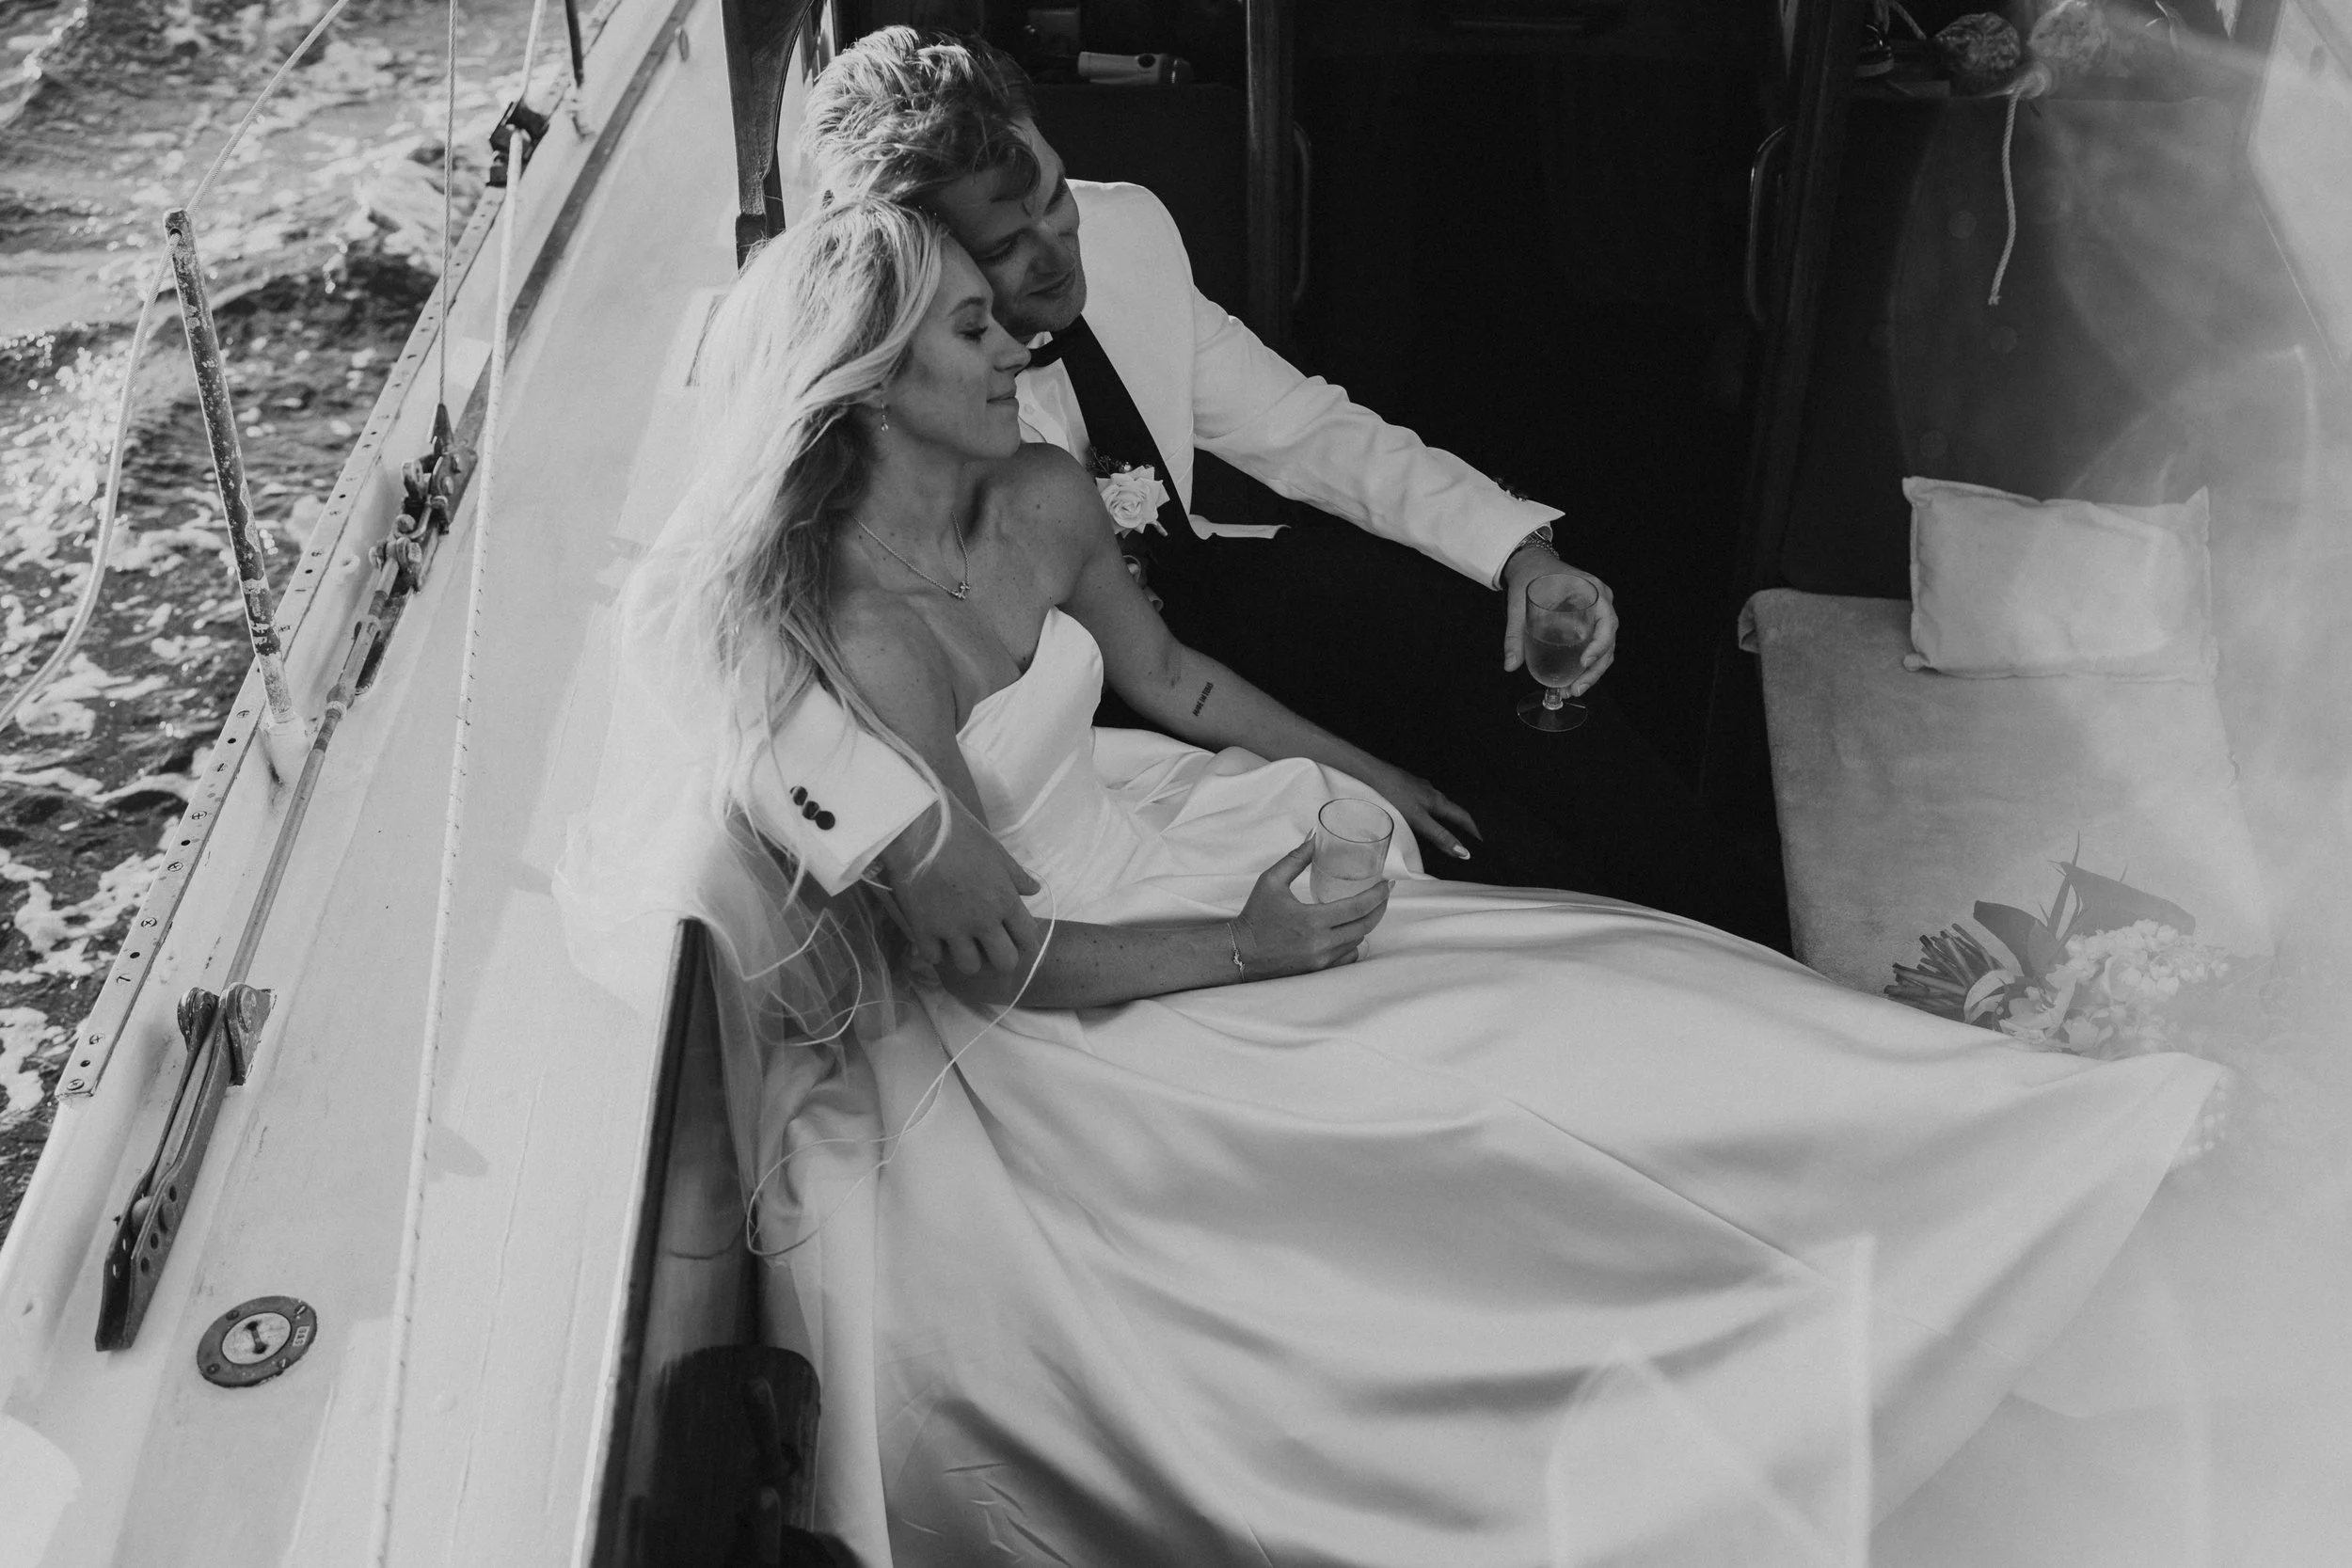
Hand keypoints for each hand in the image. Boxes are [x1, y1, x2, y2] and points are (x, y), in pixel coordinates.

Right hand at [879, 802, 1041, 975]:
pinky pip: (934, 957)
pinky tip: (935, 937)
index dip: (1023, 940)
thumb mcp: (996, 851)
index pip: (1028, 938)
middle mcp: (983, 921)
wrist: (918, 830)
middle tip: (990, 945)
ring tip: (961, 943)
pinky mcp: (924, 930)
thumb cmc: (961, 834)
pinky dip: (935, 950)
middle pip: (1005, 962)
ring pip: (970, 967)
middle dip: (1001, 957)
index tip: (1014, 936)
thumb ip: (1017, 876)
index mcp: (1005, 901)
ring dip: (968, 957)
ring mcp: (953, 929)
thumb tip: (1033, 890)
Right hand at [1231, 837, 1390, 976]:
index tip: (1388, 884)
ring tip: (1367, 908)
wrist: (1239, 954)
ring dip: (1364, 924)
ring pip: (1357, 941)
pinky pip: (1347, 958)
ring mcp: (1321, 960)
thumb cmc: (1255, 916)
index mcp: (1311, 920)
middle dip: (1379, 909)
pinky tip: (1349, 930)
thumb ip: (1295, 859)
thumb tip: (1314, 837)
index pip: (1358, 908)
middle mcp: (1320, 943)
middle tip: (1384, 894)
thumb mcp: (1270, 881)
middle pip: (1365, 926)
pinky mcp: (1318, 971)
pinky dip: (1352, 943)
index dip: (1378, 895)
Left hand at [1352, 761, 1480, 863]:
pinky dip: (1429, 814)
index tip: (1480, 843)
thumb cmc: (1394, 794)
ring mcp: (1420, 789)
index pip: (1463, 817)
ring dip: (1444, 820)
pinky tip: (1419, 819)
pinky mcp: (1408, 788)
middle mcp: (1432, 794)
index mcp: (1438, 802)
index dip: (1473, 831)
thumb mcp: (1419, 820)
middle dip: (1460, 826)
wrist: (1373, 774)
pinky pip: (1424, 803)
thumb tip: (1462, 850)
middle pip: (1452, 812)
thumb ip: (1439, 835)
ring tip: (1444, 833)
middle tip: (1465, 841)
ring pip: (1437, 807)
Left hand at [1501, 546, 1617, 697]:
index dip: (1600, 645)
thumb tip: (1510, 665)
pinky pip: (1596, 644)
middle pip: (1608, 641)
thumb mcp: (1519, 604)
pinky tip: (1574, 680)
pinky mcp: (1590, 621)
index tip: (1584, 662)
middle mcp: (1601, 601)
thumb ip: (1514, 634)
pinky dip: (1588, 664)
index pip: (1607, 622)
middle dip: (1595, 669)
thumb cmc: (1529, 576)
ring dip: (1592, 671)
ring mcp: (1598, 612)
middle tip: (1575, 689)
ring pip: (1605, 647)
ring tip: (1572, 690)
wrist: (1530, 563)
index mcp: (1592, 590)